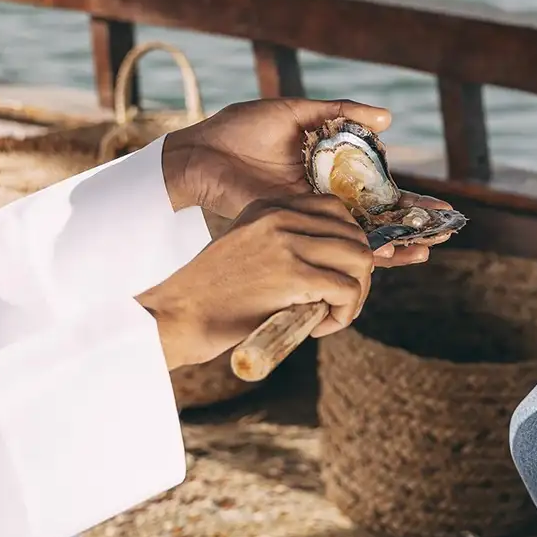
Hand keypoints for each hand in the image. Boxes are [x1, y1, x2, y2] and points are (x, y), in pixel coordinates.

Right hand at [136, 194, 376, 368]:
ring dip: (355, 295)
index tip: (332, 275)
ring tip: (330, 316)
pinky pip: (347, 291)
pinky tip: (317, 328)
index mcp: (268, 207)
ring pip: (360, 260)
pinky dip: (344, 314)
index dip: (347, 246)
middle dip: (357, 274)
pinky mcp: (293, 276)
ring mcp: (287, 244)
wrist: (176, 316)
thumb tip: (335, 263)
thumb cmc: (210, 295)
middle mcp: (280, 217)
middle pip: (354, 235)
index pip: (335, 210)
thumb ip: (284, 247)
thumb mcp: (247, 252)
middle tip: (337, 303)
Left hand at [161, 97, 430, 265]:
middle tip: (447, 232)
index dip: (408, 198)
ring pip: (365, 235)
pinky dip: (367, 252)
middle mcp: (325, 198)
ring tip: (431, 247)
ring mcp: (314, 215)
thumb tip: (388, 119)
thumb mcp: (297, 111)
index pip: (377, 188)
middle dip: (413, 225)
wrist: (203, 155)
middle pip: (379, 216)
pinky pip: (338, 243)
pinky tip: (394, 256)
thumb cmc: (242, 129)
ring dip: (399, 243)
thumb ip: (341, 112)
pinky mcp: (299, 227)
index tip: (439, 208)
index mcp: (327, 170)